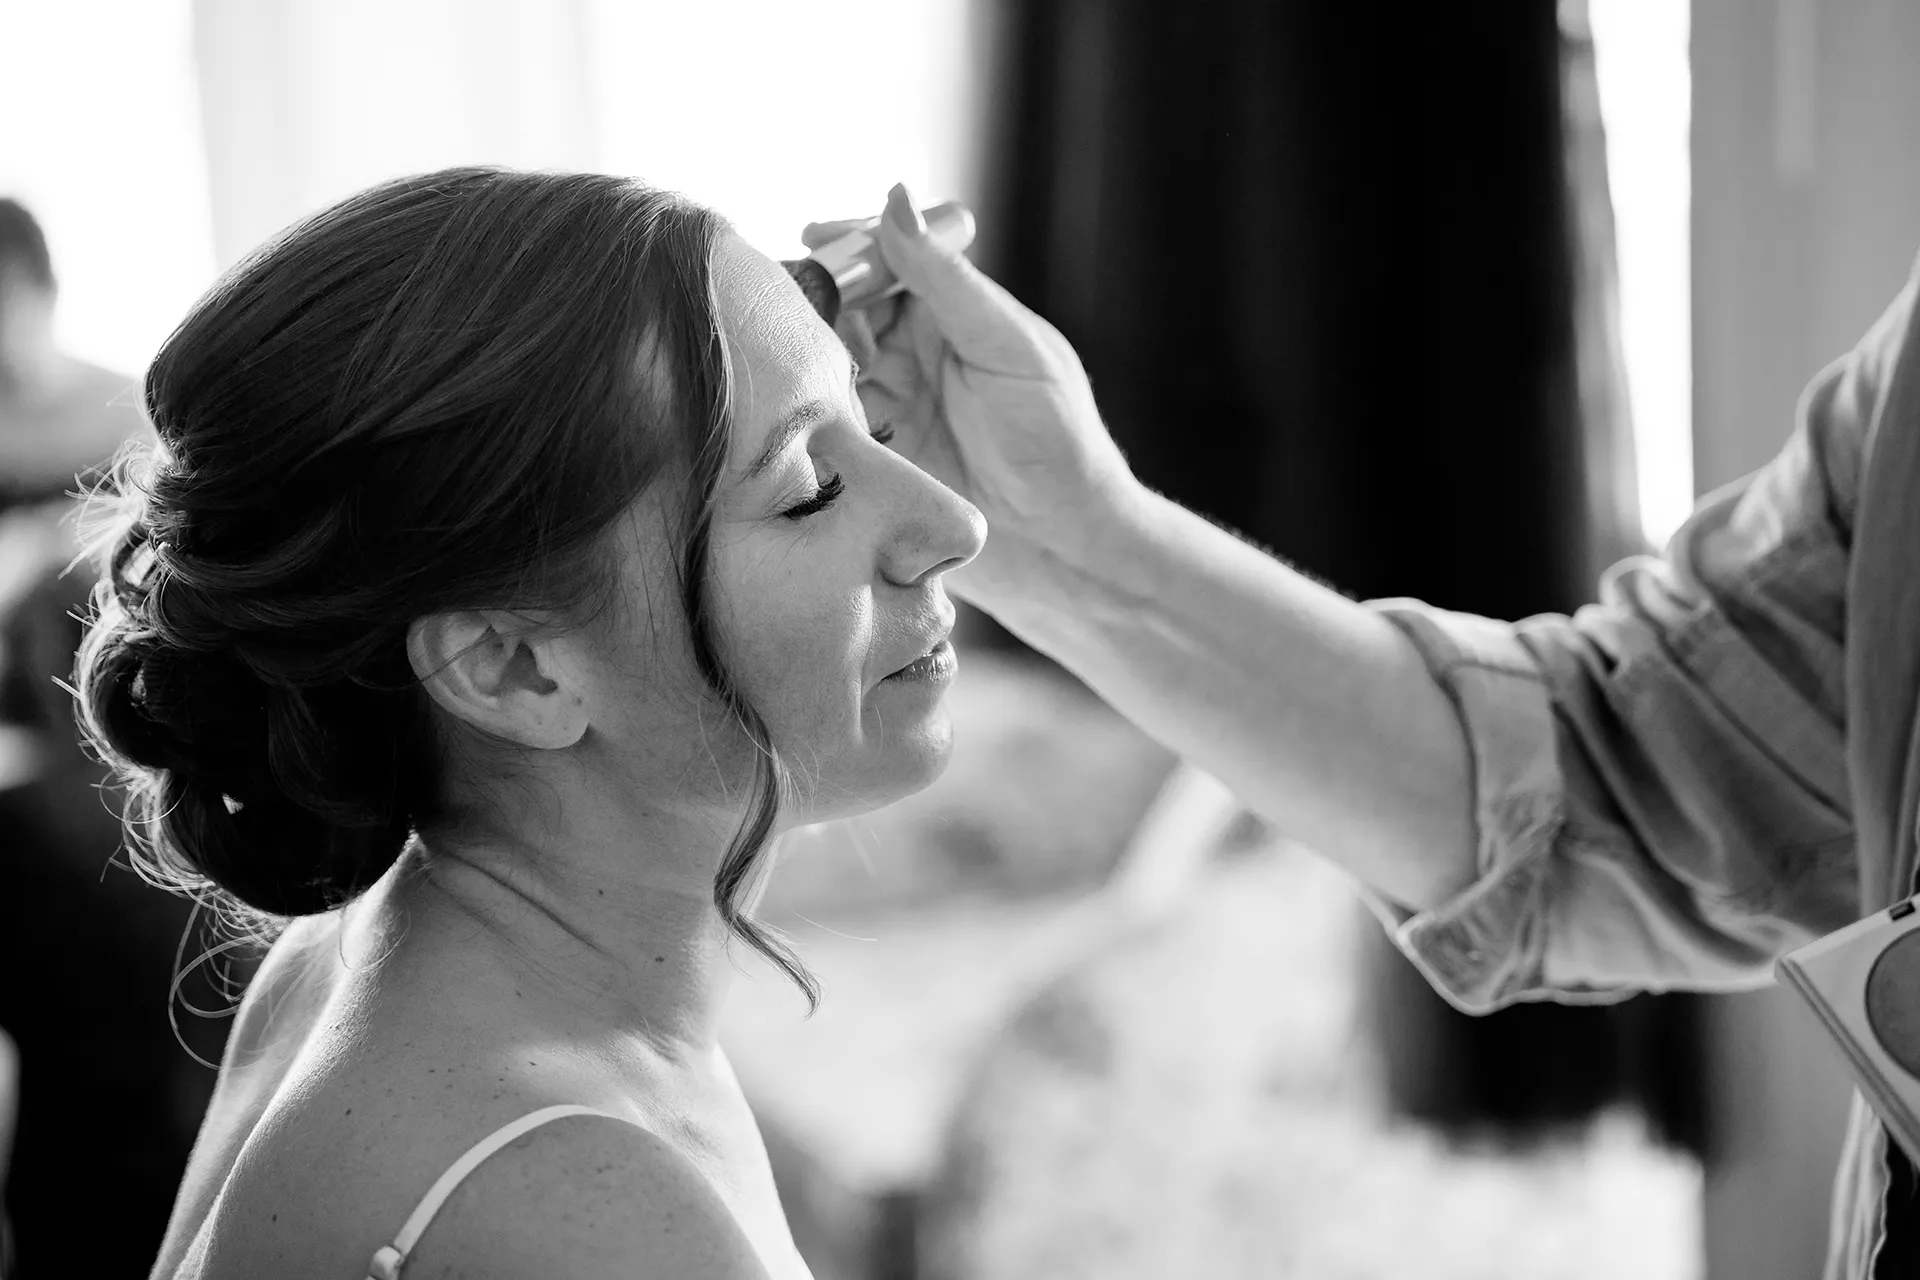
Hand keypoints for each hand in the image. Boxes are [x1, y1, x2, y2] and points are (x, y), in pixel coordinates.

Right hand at [799, 184, 1136, 613]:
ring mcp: (888, 409)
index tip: (810, 240)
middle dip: (815, 308)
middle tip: (801, 320)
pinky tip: (799, 419)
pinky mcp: (871, 463)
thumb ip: (945, 280)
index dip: (844, 250)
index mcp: (951, 315)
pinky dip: (806, 420)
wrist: (1065, 551)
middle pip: (841, 312)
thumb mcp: (1007, 348)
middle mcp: (912, 356)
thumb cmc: (1061, 444)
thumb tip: (895, 199)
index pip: (884, 262)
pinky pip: (822, 429)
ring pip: (824, 368)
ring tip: (803, 371)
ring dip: (807, 364)